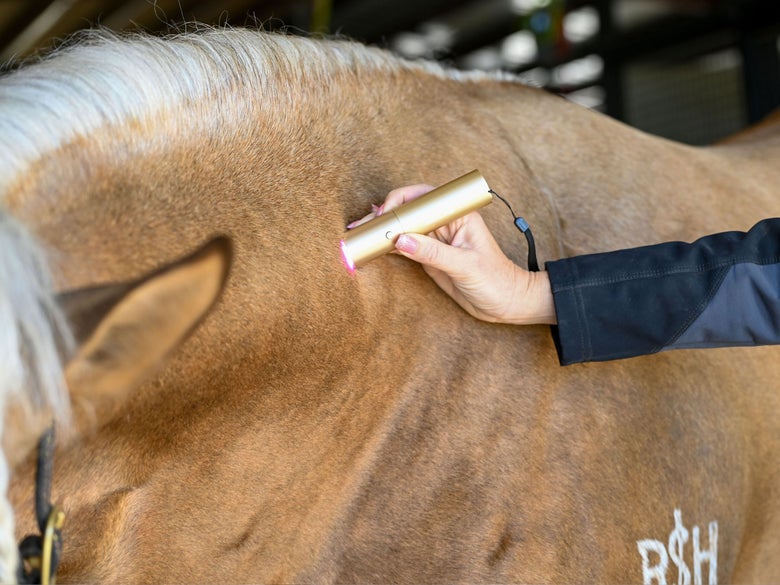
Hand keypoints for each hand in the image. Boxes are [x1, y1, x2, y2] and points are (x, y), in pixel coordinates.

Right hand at [347, 184, 556, 324]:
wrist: (506, 304)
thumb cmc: (497, 280)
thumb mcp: (466, 266)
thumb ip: (433, 252)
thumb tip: (402, 240)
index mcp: (457, 214)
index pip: (422, 197)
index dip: (399, 203)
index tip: (384, 218)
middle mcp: (444, 222)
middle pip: (407, 210)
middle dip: (383, 216)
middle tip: (360, 227)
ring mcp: (435, 239)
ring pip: (402, 228)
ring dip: (381, 232)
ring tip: (356, 236)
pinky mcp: (428, 255)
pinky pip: (404, 246)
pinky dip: (387, 247)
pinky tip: (371, 249)